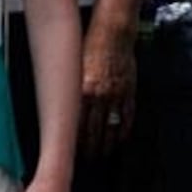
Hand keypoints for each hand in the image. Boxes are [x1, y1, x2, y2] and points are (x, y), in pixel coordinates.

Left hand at [80, 40, 137, 157]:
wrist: (113, 32)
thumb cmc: (89, 45)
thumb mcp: (73, 69)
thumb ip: (71, 90)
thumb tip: (62, 109)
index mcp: (81, 90)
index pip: (76, 124)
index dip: (74, 141)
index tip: (71, 151)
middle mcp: (99, 95)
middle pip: (94, 130)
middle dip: (91, 148)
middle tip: (88, 159)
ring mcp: (116, 95)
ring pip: (112, 127)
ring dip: (108, 143)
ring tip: (104, 153)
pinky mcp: (129, 92)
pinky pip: (127, 116)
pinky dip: (124, 130)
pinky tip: (121, 138)